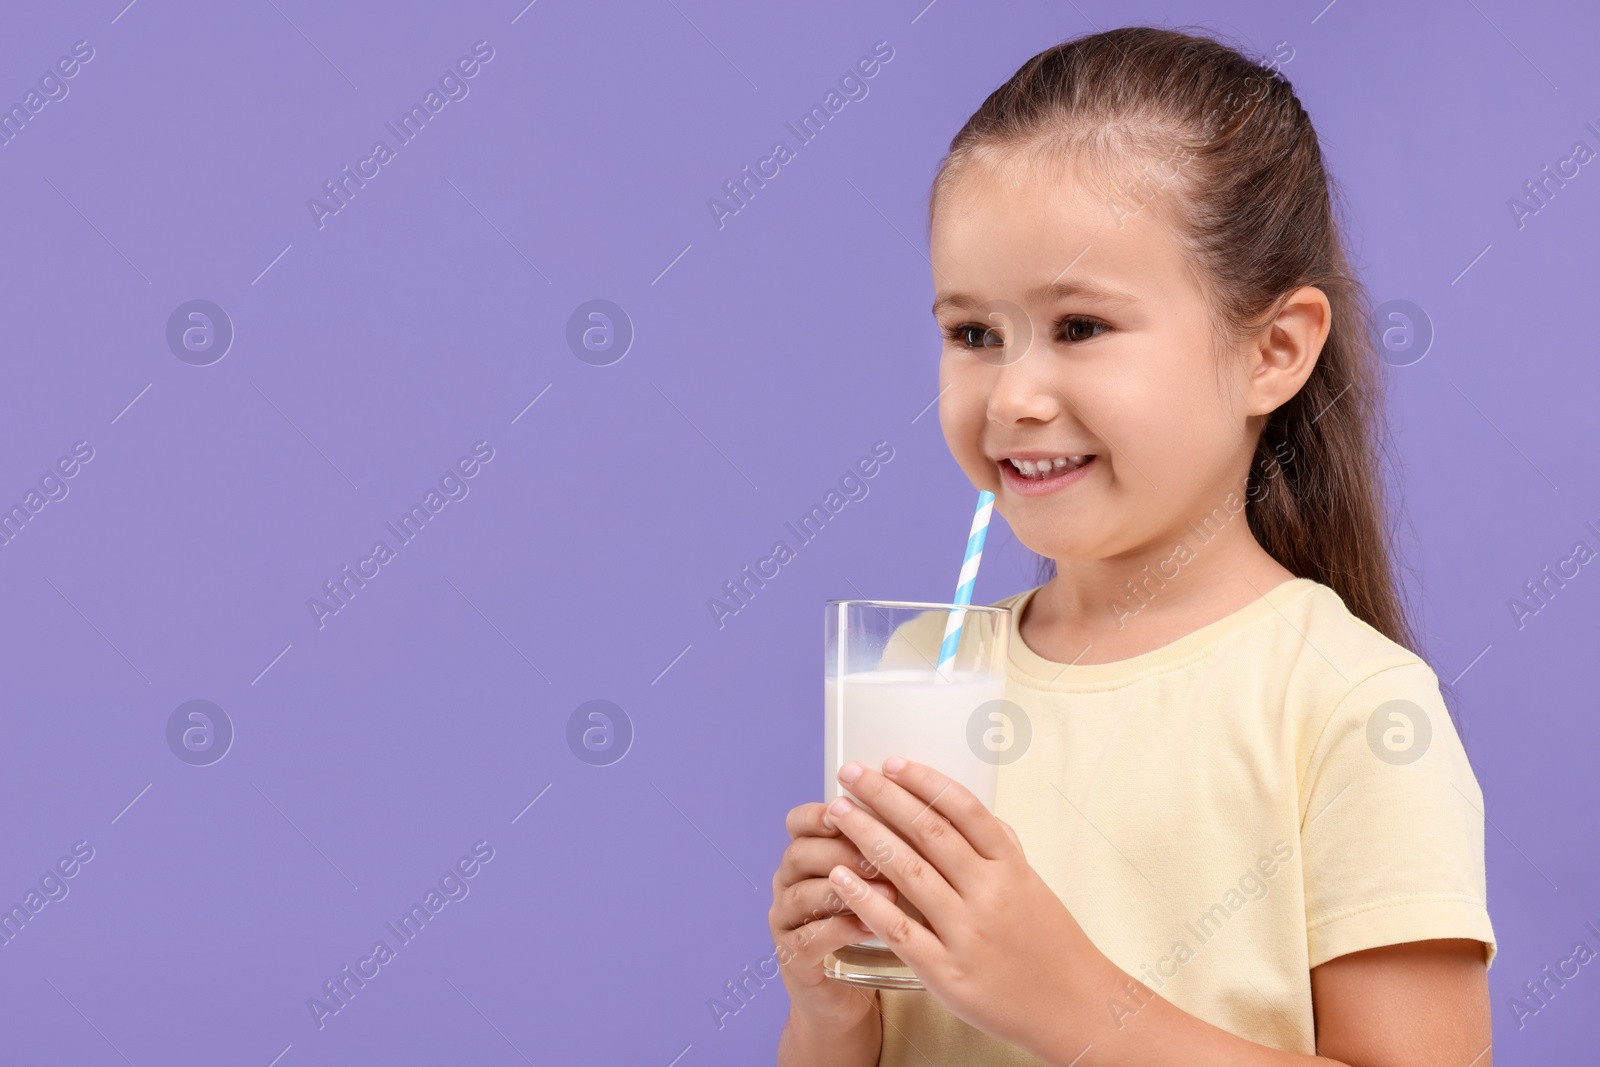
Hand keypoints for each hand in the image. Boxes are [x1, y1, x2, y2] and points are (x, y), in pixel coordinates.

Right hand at [769, 800, 899, 1032]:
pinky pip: (808, 939)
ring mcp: (785, 922)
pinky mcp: (792, 960)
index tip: (856, 806)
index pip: (799, 822)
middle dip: (842, 851)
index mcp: (805, 856)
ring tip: (888, 894)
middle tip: (883, 856)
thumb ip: (888, 848)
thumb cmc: (870, 925)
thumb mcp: (878, 881)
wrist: (847, 993)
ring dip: (844, 892)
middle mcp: (787, 884)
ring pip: (801, 895)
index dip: (823, 813)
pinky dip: (839, 930)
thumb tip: (929, 812)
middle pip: (800, 853)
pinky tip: (870, 927)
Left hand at [821, 758, 1118, 1057]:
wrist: (1075, 1008)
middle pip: (928, 831)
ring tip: (836, 812)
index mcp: (1011, 867)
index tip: (891, 761)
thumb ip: (999, 848)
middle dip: (883, 796)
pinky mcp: (947, 972)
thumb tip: (965, 810)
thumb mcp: (1032, 885)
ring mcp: (967, 933)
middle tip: (849, 774)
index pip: (963, 809)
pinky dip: (864, 900)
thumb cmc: (1051, 944)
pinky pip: (898, 928)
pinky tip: (838, 878)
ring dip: (866, 836)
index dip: (924, 781)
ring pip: (908, 871)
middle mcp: (989, 893)